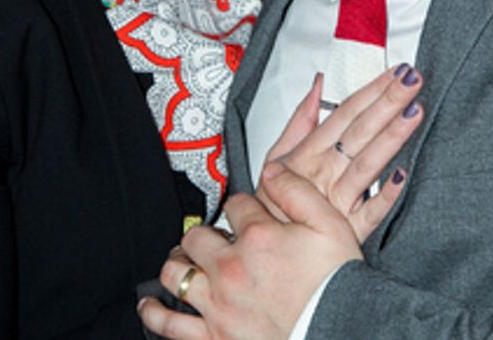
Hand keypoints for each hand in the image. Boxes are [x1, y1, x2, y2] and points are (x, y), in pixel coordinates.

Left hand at [139, 165, 363, 339]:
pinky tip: (150, 306)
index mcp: (258, 237)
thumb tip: (272, 170)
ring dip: (175, 266)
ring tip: (180, 264)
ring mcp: (219, 304)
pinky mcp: (214, 336)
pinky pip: (171, 325)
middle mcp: (231, 268)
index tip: (248, 216)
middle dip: (203, 234)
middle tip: (212, 240)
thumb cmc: (338, 286)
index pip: (235, 205)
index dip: (242, 207)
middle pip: (196, 238)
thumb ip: (297, 191)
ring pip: (176, 275)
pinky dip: (156, 313)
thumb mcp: (330, 225)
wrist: (343, 332)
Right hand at [259, 65, 423, 241]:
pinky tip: (402, 175)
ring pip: (367, 165)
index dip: (371, 90)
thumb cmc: (274, 201)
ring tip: (414, 113)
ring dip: (391, 138)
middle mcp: (324, 172)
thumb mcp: (276, 154)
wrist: (265, 247)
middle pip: (360, 130)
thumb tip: (317, 85)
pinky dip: (385, 196)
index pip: (345, 113)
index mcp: (309, 152)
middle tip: (412, 80)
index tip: (395, 72)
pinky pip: (369, 213)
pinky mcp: (346, 229)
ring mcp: (336, 200)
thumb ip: (300, 118)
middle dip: (388, 102)